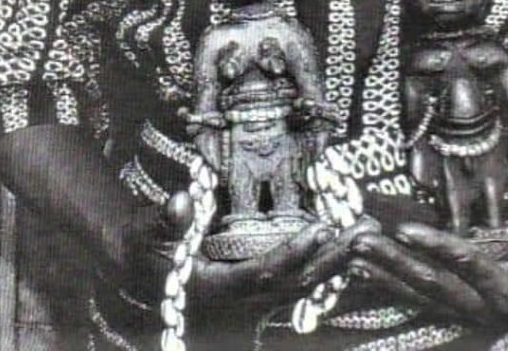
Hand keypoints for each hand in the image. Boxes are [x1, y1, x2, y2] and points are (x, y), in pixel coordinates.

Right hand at [122, 195, 379, 318]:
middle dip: (331, 259)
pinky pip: (298, 286)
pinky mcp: (259, 298)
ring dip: (335, 261)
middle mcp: (239, 303)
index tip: (319, 229)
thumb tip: (180, 201)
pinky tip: (345, 246)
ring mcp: (251, 306)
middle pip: (294, 284)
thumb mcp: (144, 234)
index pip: (260, 274)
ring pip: (301, 287)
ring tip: (364, 232)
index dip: (290, 254)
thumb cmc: (145, 250)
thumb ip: (162, 221)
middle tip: (364, 231)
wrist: (142, 273)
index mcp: (214, 289)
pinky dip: (324, 266)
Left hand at [352, 205, 507, 328]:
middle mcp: (483, 307)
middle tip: (362, 240)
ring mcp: (467, 310)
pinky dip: (390, 283)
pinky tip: (362, 269)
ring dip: (385, 273)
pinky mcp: (456, 305)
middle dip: (395, 264)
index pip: (471, 268)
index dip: (440, 249)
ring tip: (353, 251)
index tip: (407, 231)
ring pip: (419, 293)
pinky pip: (418, 296)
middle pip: (433, 285)